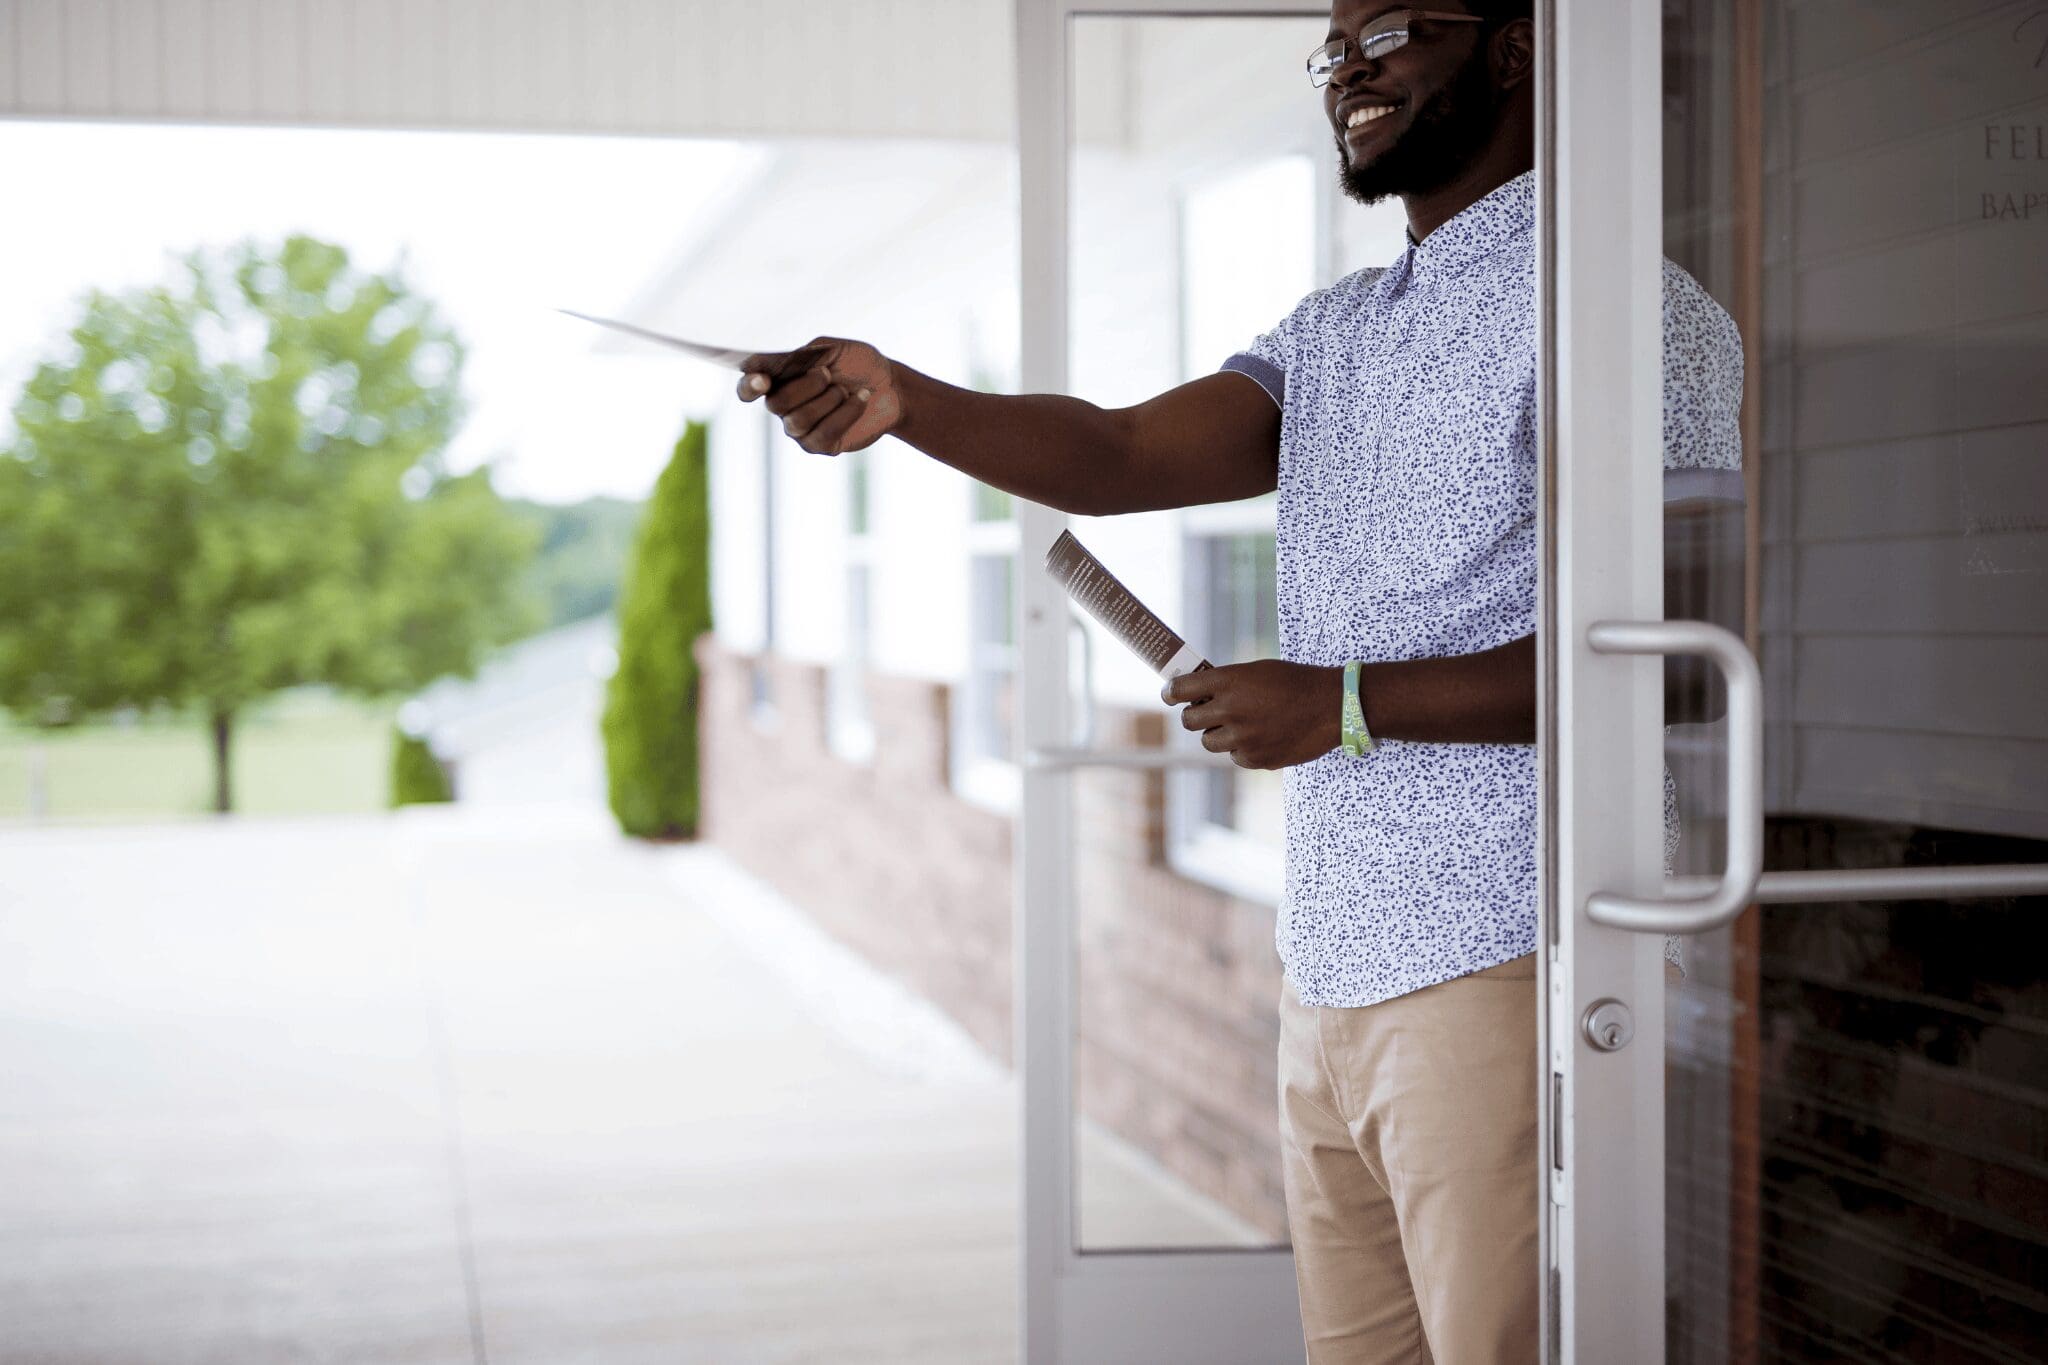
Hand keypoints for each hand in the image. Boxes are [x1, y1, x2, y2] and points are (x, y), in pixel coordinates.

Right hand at [735, 336, 902, 455]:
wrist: (890, 386)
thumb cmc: (858, 364)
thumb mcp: (832, 349)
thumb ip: (805, 354)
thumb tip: (783, 361)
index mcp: (781, 379)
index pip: (749, 387)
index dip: (750, 386)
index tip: (762, 379)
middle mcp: (785, 406)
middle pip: (776, 404)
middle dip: (804, 387)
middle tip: (827, 374)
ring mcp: (801, 428)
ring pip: (797, 421)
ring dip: (826, 401)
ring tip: (845, 389)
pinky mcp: (821, 445)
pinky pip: (823, 435)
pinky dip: (845, 413)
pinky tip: (859, 399)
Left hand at [1162, 660, 1342, 769]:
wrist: (1332, 706)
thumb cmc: (1294, 682)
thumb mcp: (1256, 670)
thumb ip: (1224, 682)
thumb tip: (1196, 693)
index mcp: (1228, 681)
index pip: (1180, 689)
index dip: (1171, 693)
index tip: (1170, 695)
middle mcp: (1230, 710)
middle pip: (1189, 721)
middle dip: (1195, 715)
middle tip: (1207, 710)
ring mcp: (1242, 738)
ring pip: (1209, 742)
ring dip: (1219, 733)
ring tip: (1242, 723)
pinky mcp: (1254, 760)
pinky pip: (1234, 755)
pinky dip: (1242, 748)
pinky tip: (1263, 735)